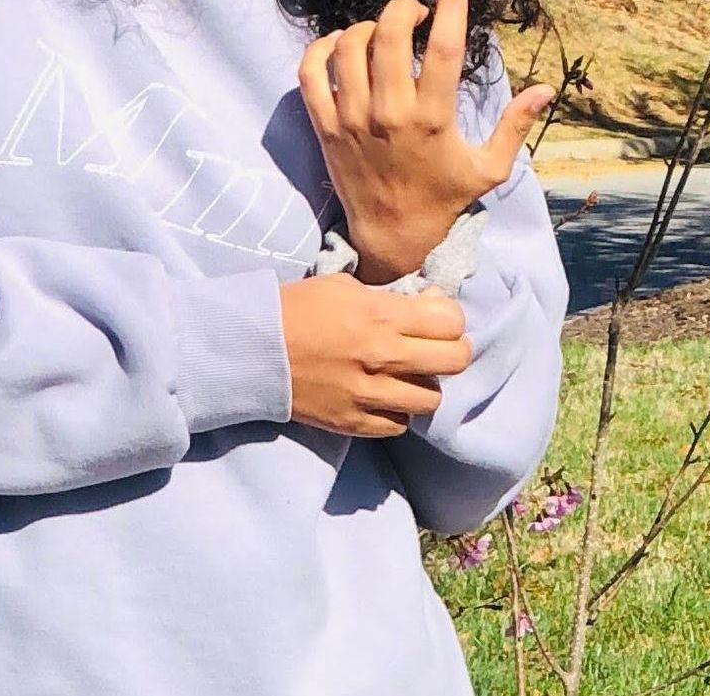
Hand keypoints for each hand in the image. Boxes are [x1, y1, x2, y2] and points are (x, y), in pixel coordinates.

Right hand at [279, 273, 472, 436]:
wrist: (253, 350)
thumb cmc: (297, 308)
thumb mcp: (343, 286)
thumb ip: (389, 297)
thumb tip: (428, 305)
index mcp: (379, 315)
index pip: (451, 321)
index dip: (450, 317)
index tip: (436, 315)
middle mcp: (382, 356)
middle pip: (455, 360)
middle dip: (453, 349)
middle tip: (436, 346)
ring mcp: (369, 394)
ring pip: (432, 398)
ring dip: (424, 384)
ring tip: (407, 374)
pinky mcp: (355, 423)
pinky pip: (400, 424)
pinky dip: (397, 410)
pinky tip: (383, 395)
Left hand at [298, 0, 554, 283]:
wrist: (391, 234)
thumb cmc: (443, 197)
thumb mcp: (489, 168)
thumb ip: (515, 125)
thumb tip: (546, 89)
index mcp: (432, 119)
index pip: (442, 50)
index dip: (450, 10)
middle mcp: (389, 114)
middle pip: (388, 36)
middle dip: (404, 8)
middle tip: (416, 10)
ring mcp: (350, 118)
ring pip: (349, 47)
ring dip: (368, 27)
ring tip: (384, 32)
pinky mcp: (323, 126)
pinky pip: (310, 73)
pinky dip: (321, 48)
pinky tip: (341, 45)